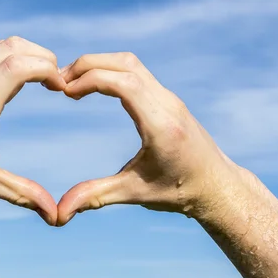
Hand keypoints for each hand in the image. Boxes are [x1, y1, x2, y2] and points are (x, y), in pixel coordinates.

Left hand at [0, 37, 64, 224]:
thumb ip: (21, 193)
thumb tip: (54, 215)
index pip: (19, 66)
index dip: (48, 69)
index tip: (60, 88)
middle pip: (13, 47)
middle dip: (42, 57)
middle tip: (54, 81)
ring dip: (23, 56)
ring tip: (36, 80)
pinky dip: (3, 62)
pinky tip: (6, 86)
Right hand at [56, 52, 240, 225]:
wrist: (218, 187)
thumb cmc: (179, 192)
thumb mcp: (134, 193)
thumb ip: (95, 196)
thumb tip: (59, 215)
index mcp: (160, 124)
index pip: (123, 83)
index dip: (90, 80)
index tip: (64, 92)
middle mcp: (167, 103)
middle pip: (125, 63)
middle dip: (88, 65)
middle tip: (59, 82)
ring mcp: (169, 98)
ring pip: (131, 63)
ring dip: (100, 64)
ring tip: (73, 82)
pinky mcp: (167, 99)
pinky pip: (137, 71)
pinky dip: (111, 70)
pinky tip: (95, 86)